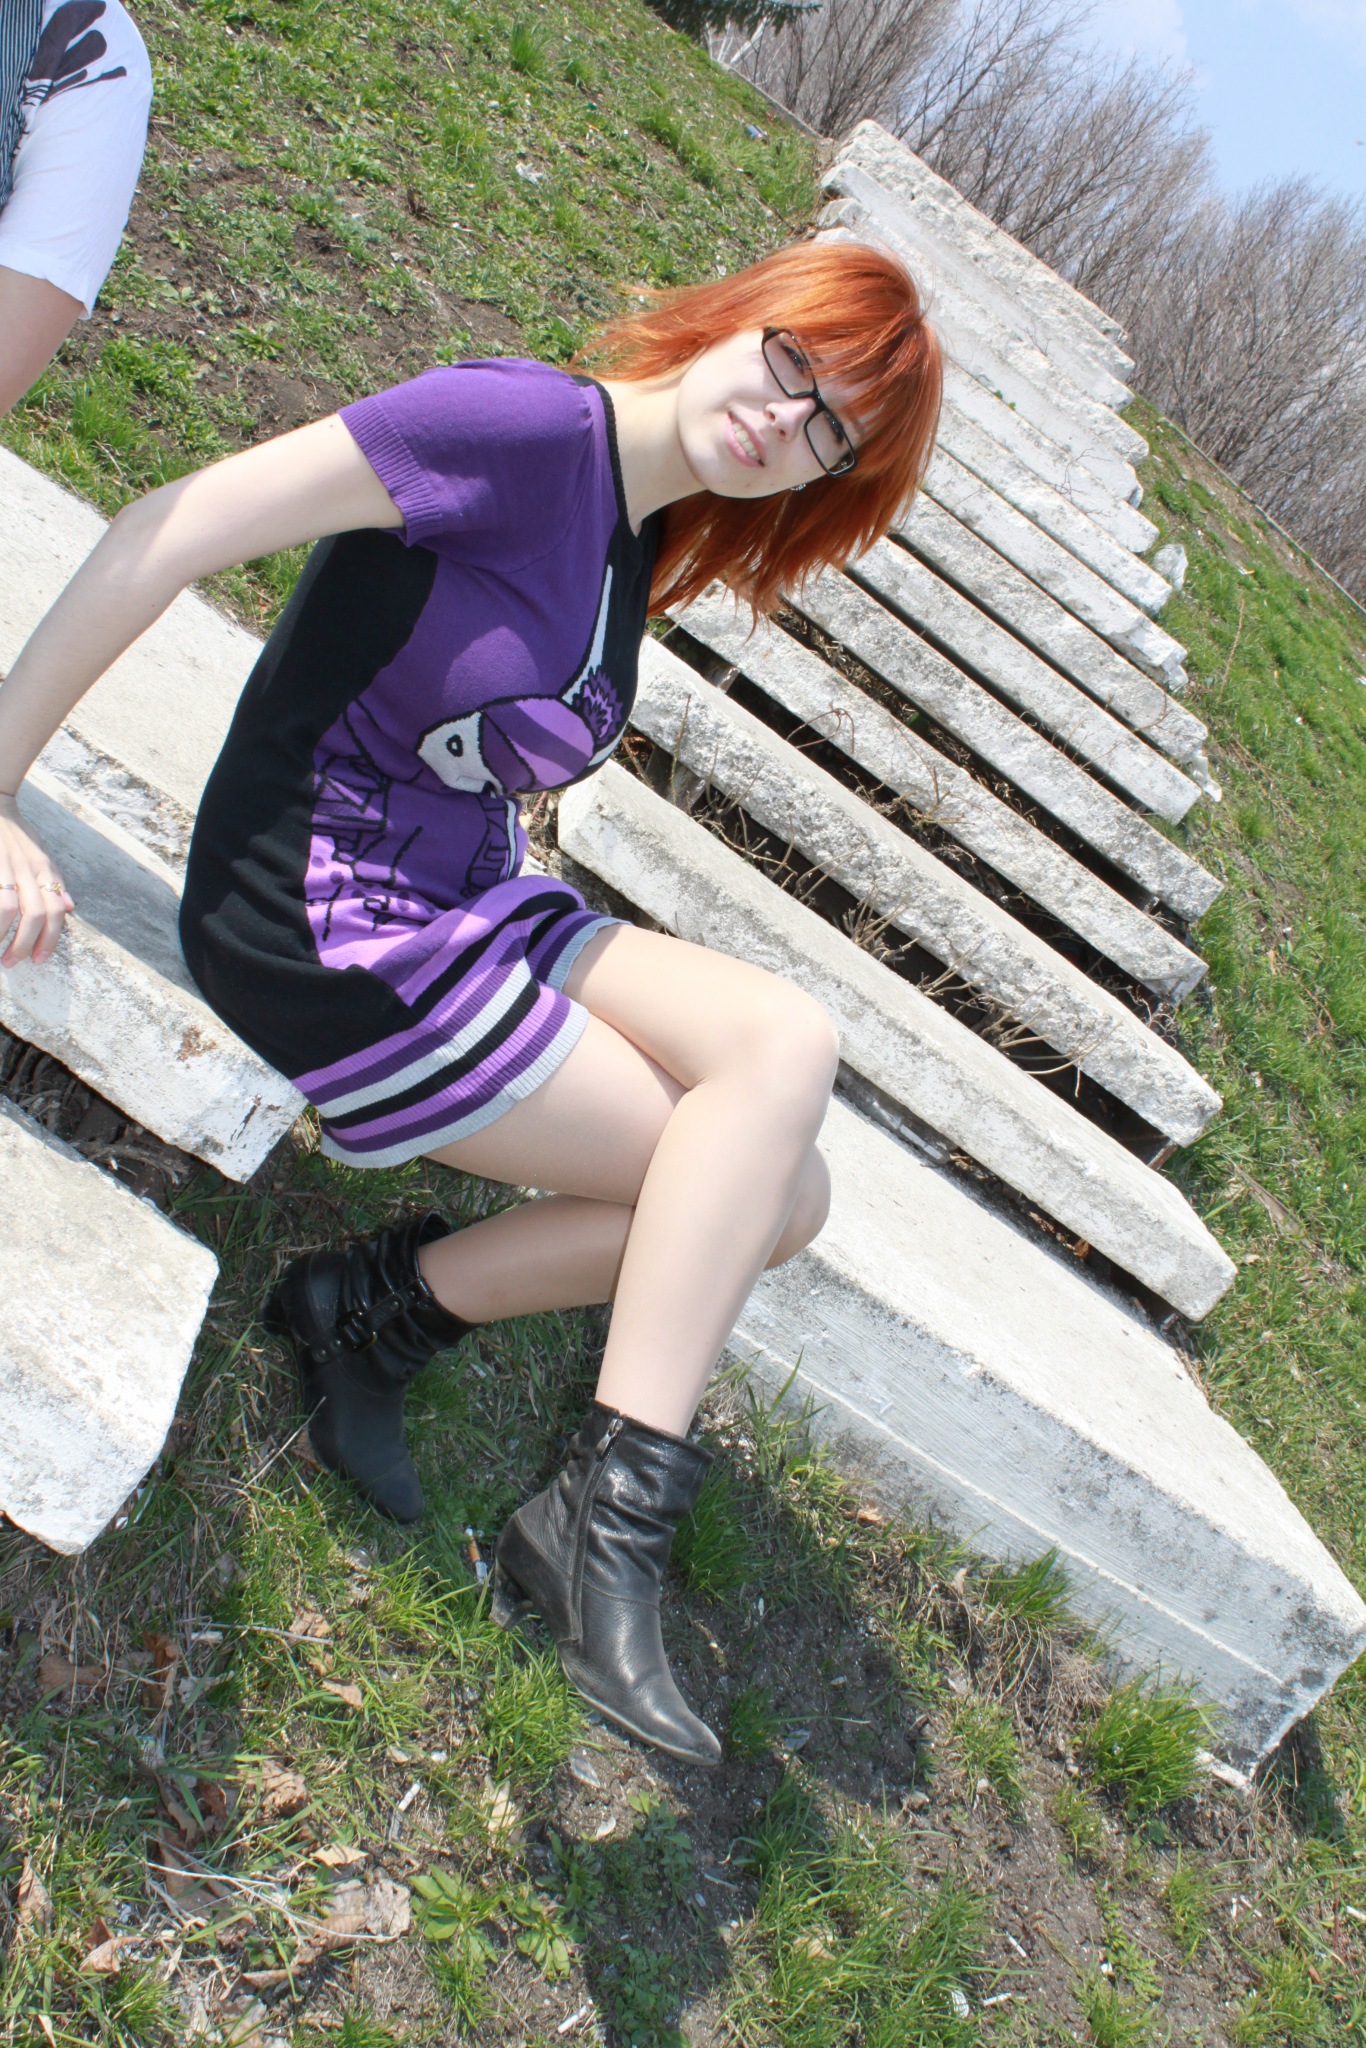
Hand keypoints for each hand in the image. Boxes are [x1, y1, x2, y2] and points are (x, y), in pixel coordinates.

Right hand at [0, 795, 73, 966]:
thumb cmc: (15, 833)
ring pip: (9, 907)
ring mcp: (5, 864)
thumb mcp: (41, 851)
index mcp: (43, 868)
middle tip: (13, 962)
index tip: (39, 959)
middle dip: (25, 943)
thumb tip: (70, 906)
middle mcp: (26, 867)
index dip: (50, 938)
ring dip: (2, 934)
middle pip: (35, 913)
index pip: (55, 909)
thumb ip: (54, 879)